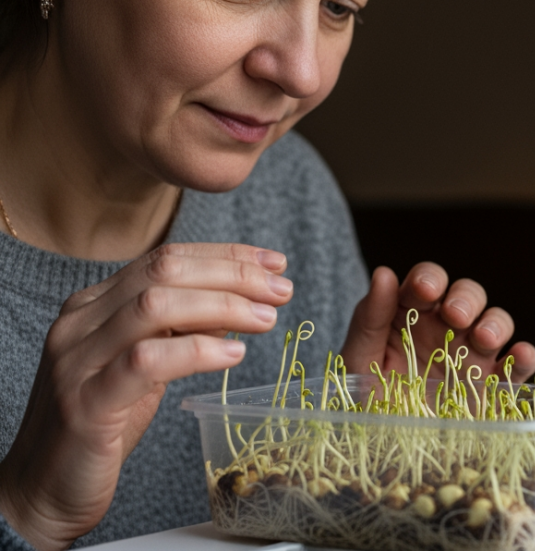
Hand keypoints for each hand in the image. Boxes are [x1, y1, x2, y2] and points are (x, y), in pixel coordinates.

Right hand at [0, 244, 290, 550]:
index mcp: (94, 306)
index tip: (275, 263)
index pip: (165, 258)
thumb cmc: (103, 424)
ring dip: (222, 305)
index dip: (226, 255)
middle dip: (232, 274)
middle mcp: (80, 323)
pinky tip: (234, 354)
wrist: (43, 489)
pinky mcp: (85, 403)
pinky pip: (145, 362)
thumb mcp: (149, 367)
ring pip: (154, 307)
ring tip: (266, 319)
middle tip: (281, 289)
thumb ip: (184, 329)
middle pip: (164, 271)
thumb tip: (239, 299)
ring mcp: (78, 361)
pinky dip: (196, 351)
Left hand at [341, 263, 534, 383]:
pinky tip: (520, 356)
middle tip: (455, 315)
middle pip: (468, 295)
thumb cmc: (367, 400)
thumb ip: (369, 318)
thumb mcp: (359, 359)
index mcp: (412, 315)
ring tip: (483, 338)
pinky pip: (517, 365)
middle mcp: (447, 329)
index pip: (427, 282)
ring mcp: (473, 355)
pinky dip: (525, 357)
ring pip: (496, 322)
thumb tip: (383, 273)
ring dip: (495, 323)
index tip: (424, 290)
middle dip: (465, 298)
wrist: (384, 450)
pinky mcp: (494, 386)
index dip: (429, 279)